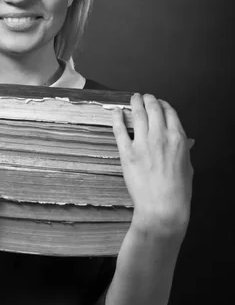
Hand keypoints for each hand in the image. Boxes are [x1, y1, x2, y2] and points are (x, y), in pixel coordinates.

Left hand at [112, 93, 193, 238]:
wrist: (162, 207)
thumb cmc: (178, 191)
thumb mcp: (187, 166)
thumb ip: (184, 150)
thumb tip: (185, 141)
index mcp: (177, 138)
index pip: (169, 112)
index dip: (163, 104)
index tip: (159, 103)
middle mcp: (160, 137)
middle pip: (153, 109)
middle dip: (148, 99)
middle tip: (144, 97)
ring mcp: (142, 144)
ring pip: (137, 115)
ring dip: (134, 103)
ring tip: (132, 98)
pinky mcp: (127, 153)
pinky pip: (120, 131)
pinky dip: (117, 119)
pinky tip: (116, 112)